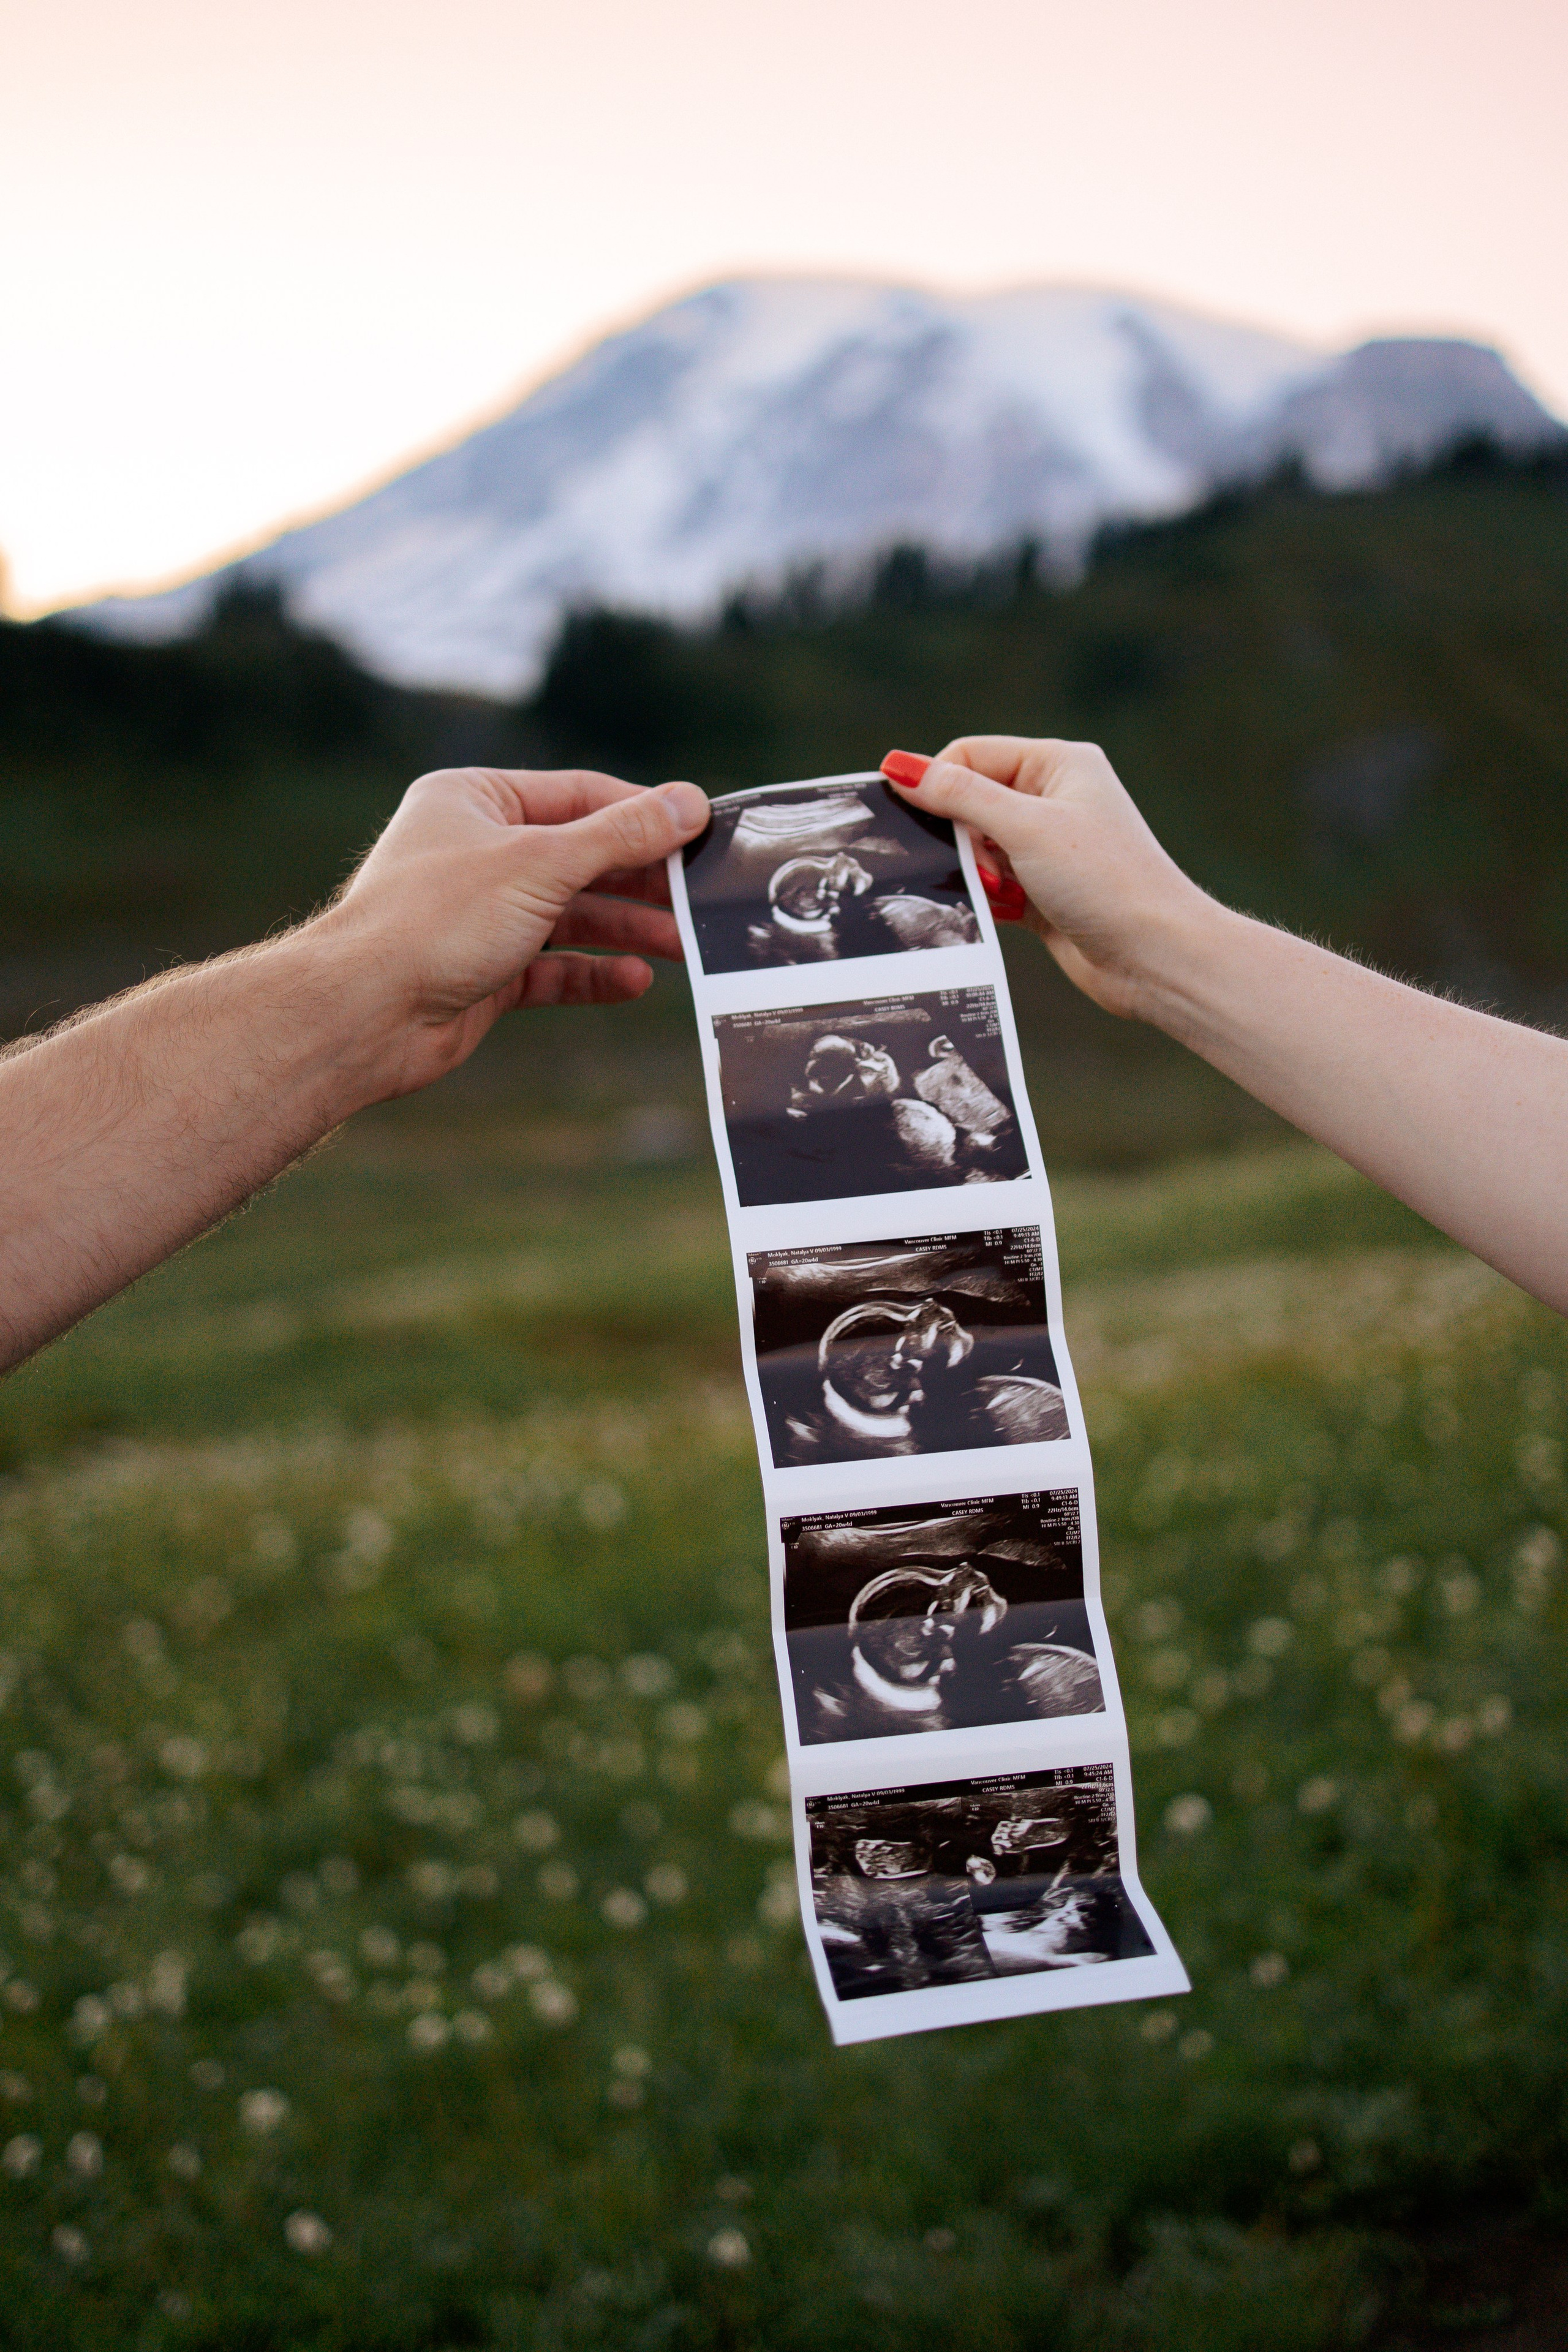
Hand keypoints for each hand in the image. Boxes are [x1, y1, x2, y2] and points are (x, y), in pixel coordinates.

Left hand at [315, 765, 709, 1099]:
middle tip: (700, 899)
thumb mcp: (542, 863)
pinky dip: (594, 973)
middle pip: (581, 858)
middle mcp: (476, 852)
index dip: (643, 814)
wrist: (362, 1014)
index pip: (580, 795)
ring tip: (684, 947)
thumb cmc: (434, 921)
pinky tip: (634, 980)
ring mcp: (480, 915)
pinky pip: (553, 967)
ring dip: (628, 930)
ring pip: (572, 916)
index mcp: (475, 800)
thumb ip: (621, 836)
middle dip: (642, 882)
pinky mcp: (484, 973)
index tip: (701, 832)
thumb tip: (688, 804)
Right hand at [881, 738, 1207, 1020]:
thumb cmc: (1105, 880)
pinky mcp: (1043, 893)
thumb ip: (960, 796)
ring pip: (978, 848)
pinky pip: (992, 886)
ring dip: (973, 870)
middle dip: (957, 833)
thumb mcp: (1025, 827)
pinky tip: (996, 910)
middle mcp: (1055, 799)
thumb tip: (899, 766)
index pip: (972, 755)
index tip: (910, 814)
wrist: (1156, 957)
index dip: (939, 782)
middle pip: (971, 801)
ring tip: (997, 890)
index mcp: (1059, 764)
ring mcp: (1049, 849)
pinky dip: (984, 897)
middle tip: (970, 862)